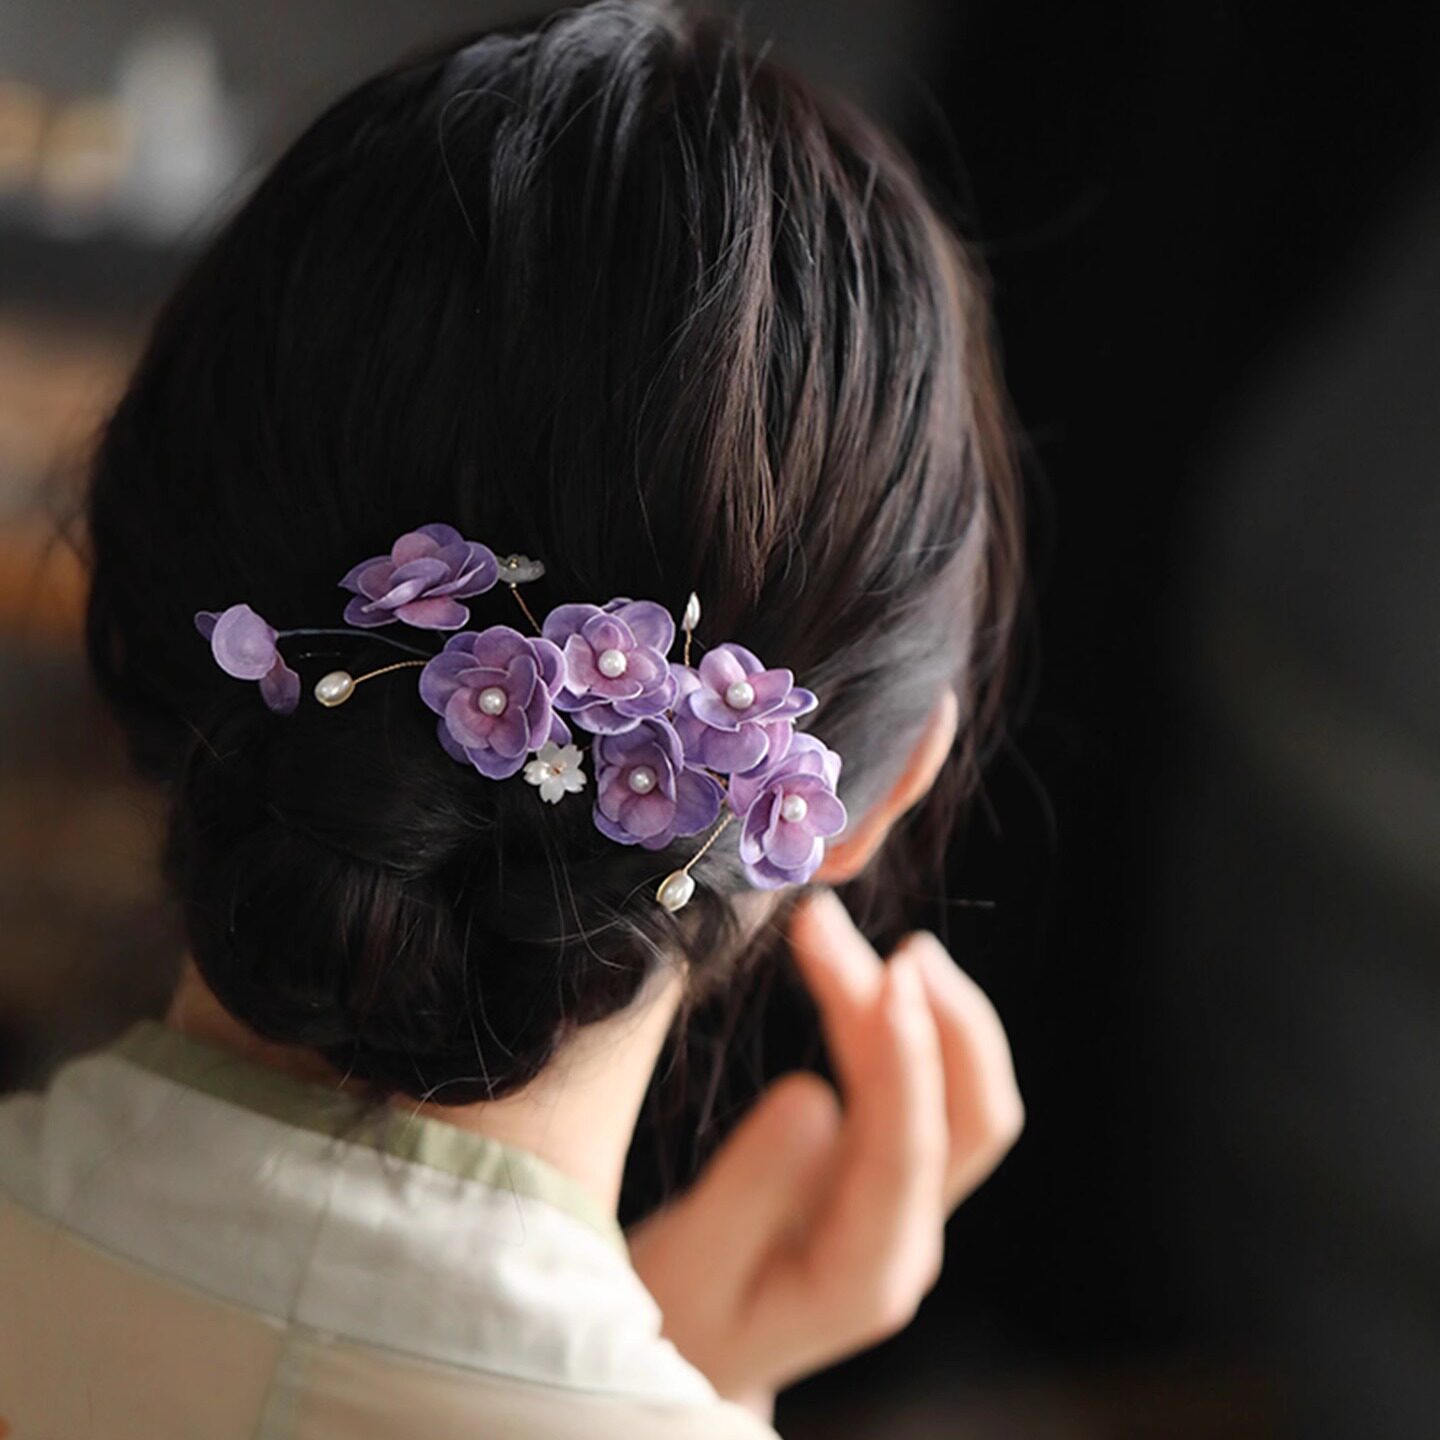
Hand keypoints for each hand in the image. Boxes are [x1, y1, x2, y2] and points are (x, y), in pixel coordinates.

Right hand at [628, 889, 1023, 1414]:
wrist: (681, 1363)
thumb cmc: (671, 1323)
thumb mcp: (687, 1269)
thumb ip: (749, 1193)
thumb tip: (812, 1097)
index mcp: (866, 1275)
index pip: (910, 1153)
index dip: (907, 1059)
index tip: (881, 974)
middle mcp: (907, 1239)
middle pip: (964, 1114)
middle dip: (915, 1008)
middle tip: (831, 927)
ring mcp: (907, 1206)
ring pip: (956, 1095)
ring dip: (914, 1006)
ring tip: (846, 933)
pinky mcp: (887, 1174)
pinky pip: (924, 1092)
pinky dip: (900, 1024)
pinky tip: (864, 976)